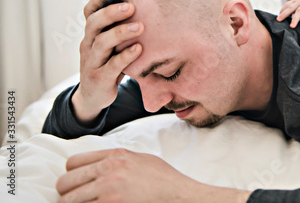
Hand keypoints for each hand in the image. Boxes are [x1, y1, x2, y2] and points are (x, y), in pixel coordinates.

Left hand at [56, 149, 250, 202]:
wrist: (179, 195)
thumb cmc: (163, 179)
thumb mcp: (140, 159)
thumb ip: (117, 159)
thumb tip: (97, 166)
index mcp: (115, 156)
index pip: (73, 163)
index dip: (72, 176)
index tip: (76, 185)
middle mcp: (108, 170)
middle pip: (65, 183)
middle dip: (67, 194)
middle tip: (75, 200)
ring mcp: (108, 190)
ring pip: (68, 201)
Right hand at [72, 0, 143, 123]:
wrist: (94, 96)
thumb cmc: (108, 64)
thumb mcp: (110, 47)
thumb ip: (118, 31)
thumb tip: (143, 7)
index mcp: (90, 35)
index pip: (88, 14)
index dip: (96, 1)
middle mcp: (88, 46)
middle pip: (94, 24)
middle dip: (111, 13)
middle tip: (131, 6)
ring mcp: (92, 62)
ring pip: (102, 43)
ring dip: (121, 32)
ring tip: (140, 26)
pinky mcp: (100, 78)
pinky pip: (112, 65)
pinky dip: (126, 55)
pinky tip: (139, 48)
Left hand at [277, 0, 299, 27]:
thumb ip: (293, 7)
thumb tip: (285, 15)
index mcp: (296, 2)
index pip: (287, 5)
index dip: (282, 10)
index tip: (277, 17)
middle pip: (290, 9)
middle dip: (284, 14)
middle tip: (278, 20)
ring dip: (295, 18)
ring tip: (292, 26)